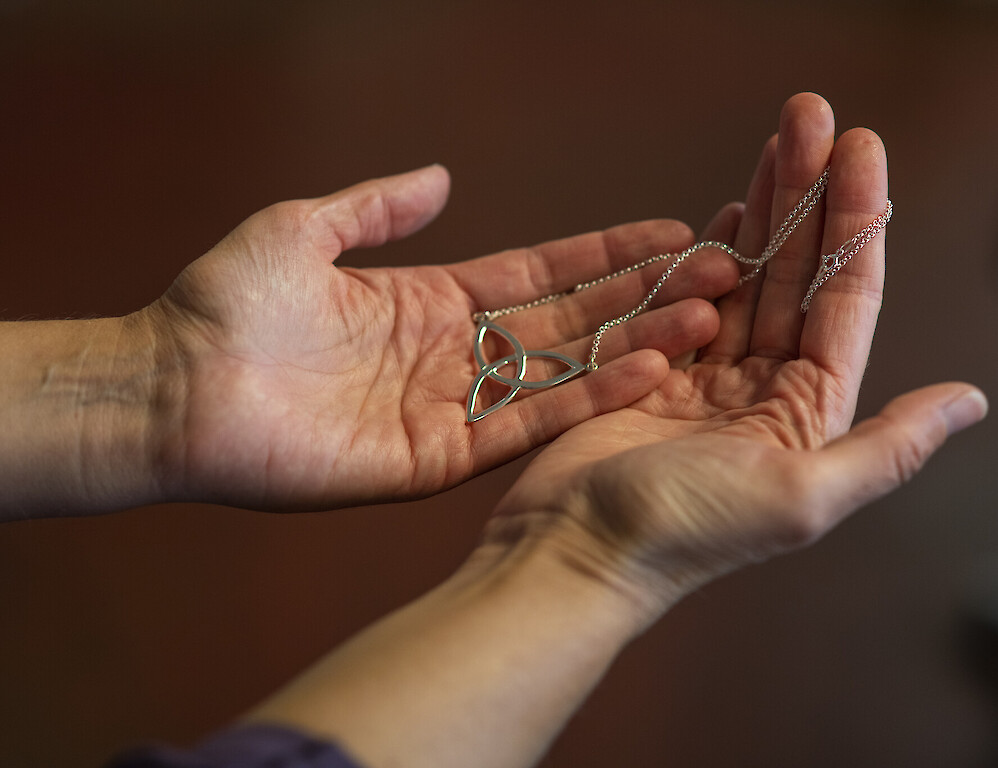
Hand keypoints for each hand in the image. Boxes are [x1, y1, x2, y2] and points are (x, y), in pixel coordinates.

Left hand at [144, 166, 735, 509]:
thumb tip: (440, 176)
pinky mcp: (437, 460)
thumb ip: (377, 207)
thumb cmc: (224, 305)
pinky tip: (643, 376)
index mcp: (431, 301)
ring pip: (560, 375)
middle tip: (719, 278)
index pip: (540, 274)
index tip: (671, 233)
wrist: (173, 389)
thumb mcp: (303, 230)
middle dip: (643, 299)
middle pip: (567, 323)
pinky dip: (583, 402)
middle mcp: (454, 356)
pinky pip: (522, 427)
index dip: (605, 254)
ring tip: (705, 324)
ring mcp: (451, 409)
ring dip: (633, 351)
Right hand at [492, 93, 987, 618]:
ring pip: (744, 279)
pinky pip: (685, 303)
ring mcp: (705, 379)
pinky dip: (705, 254)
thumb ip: (889, 447)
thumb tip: (971, 400)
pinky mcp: (648, 374)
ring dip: (763, 211)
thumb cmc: (682, 531)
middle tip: (810, 117)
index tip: (859, 150)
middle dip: (808, 196)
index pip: (844, 299)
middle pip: (796, 275)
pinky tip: (727, 210)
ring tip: (778, 142)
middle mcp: (764, 392)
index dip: (856, 221)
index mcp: (807, 414)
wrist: (574, 550)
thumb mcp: (801, 496)